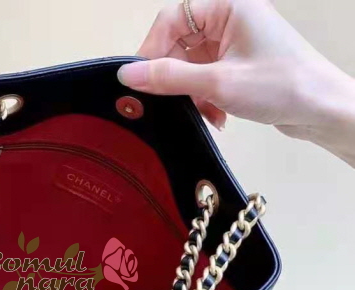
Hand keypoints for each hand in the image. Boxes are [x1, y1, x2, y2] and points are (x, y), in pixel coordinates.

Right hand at [118, 0, 354, 163]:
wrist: (324, 111)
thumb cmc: (280, 87)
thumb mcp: (217, 83)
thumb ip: (168, 77)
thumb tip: (126, 75)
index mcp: (228, 6)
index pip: (172, 19)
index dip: (152, 49)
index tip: (141, 81)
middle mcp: (229, 18)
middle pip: (179, 43)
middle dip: (174, 78)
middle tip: (169, 103)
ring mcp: (234, 42)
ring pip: (190, 64)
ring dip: (190, 93)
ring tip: (202, 114)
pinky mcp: (238, 64)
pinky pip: (205, 77)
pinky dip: (204, 98)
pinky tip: (215, 117)